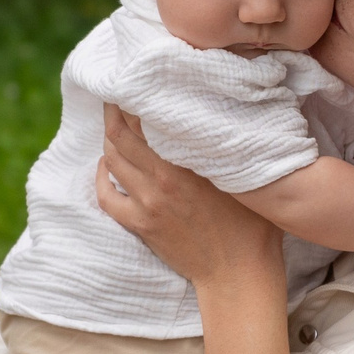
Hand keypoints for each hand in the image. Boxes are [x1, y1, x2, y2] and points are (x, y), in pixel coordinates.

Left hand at [96, 105, 285, 294]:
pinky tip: (106, 167)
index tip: (138, 81)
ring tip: (113, 126)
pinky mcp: (140, 224)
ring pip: (112, 160)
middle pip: (121, 134)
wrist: (238, 271)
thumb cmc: (253, 223)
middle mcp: (164, 178)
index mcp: (191, 160)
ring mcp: (148, 202)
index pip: (152, 117)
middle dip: (113, 111)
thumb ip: (230, 146)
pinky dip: (101, 177)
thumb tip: (226, 113)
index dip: (138, 96)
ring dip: (108, 140)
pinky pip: (106, 196)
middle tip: (115, 95)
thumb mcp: (246, 175)